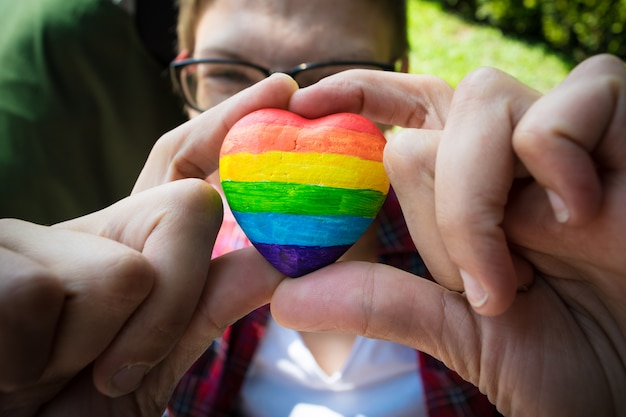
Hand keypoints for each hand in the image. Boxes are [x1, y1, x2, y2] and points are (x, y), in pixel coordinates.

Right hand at [0, 70, 296, 415]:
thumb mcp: (149, 360)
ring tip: (45, 374)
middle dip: (173, 306)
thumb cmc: (73, 404)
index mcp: (126, 245)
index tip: (283, 88)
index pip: (185, 165)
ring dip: (95, 348)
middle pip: (188, 208)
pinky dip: (31, 358)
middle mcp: (83, 228)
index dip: (231, 125)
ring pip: (122, 272)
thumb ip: (206, 306)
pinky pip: (34, 296)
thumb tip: (275, 259)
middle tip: (112, 368)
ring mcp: (25, 236)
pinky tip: (6, 369)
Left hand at [271, 54, 625, 415]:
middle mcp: (510, 159)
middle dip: (441, 213)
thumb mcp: (463, 334)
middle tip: (488, 290)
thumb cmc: (571, 364)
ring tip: (525, 273)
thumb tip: (285, 300)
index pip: (405, 115)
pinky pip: (583, 93)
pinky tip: (582, 212)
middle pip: (430, 123)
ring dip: (481, 190)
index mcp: (469, 192)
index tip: (304, 101)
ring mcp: (571, 142)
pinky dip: (558, 149)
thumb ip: (384, 304)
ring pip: (486, 97)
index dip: (356, 96)